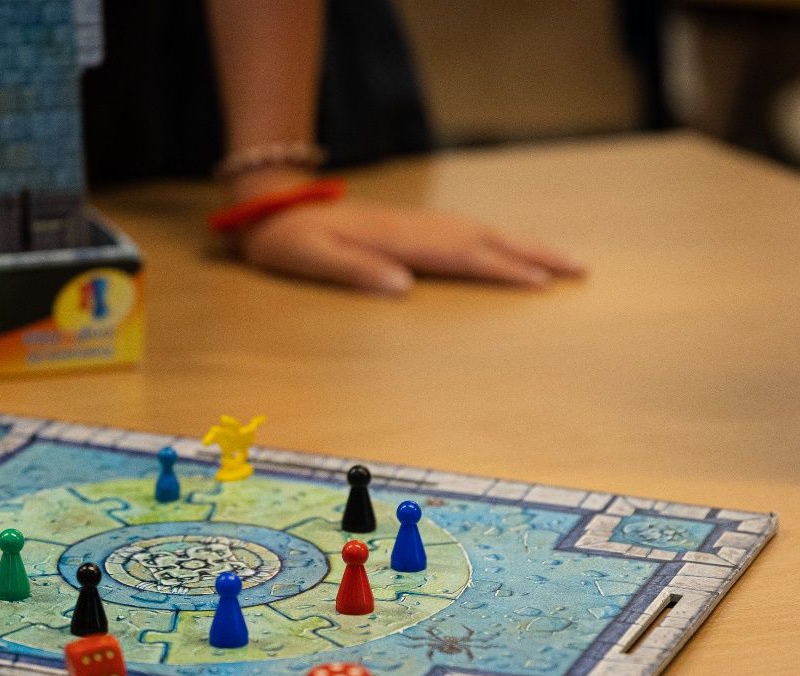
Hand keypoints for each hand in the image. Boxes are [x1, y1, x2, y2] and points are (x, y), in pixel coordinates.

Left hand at [229, 171, 584, 295]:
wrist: (273, 210)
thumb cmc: (289, 242)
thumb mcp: (312, 261)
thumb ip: (355, 272)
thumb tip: (403, 288)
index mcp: (395, 241)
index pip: (461, 257)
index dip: (502, 270)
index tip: (540, 283)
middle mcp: (413, 228)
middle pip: (486, 239)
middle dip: (535, 253)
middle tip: (580, 268)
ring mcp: (415, 224)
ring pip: (481, 231)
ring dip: (524, 244)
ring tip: (564, 259)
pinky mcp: (410, 226)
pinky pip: (466, 231)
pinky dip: (498, 238)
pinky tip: (513, 248)